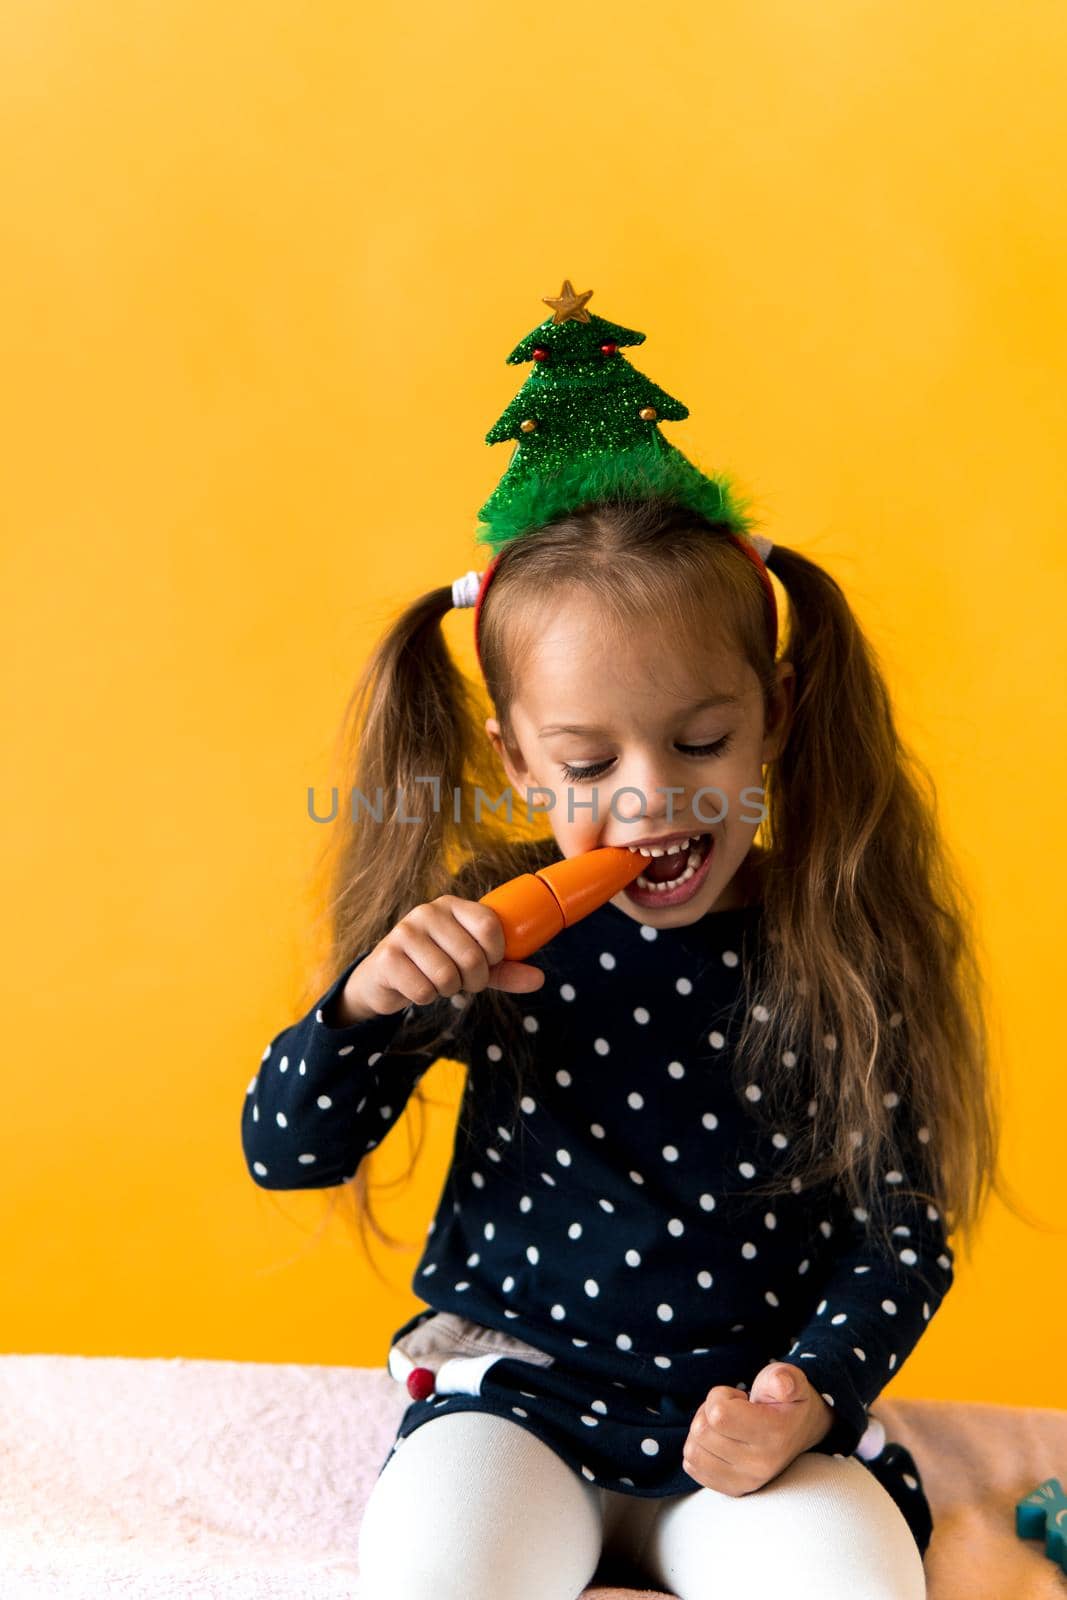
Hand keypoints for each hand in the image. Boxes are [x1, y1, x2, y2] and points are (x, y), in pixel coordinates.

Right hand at [340, 895, 545, 1021]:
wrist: (386, 978)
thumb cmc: (436, 965)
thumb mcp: (474, 965)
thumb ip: (505, 970)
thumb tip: (539, 979)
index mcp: (453, 906)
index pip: (489, 926)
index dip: (495, 955)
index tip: (487, 962)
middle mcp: (428, 912)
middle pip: (472, 956)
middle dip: (472, 981)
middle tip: (460, 980)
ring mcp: (405, 931)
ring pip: (447, 977)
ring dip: (447, 990)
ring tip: (435, 981)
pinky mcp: (388, 956)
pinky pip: (424, 990)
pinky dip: (425, 997)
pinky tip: (415, 985)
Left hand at [681, 1361, 834, 1496]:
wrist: (800, 1430)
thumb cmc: (788, 1400)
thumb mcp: (790, 1380)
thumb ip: (785, 1378)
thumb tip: (782, 1386)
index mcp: (774, 1435)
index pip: (719, 1415)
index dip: (720, 1396)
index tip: (739, 1397)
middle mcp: (760, 1465)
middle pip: (701, 1431)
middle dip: (708, 1411)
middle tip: (732, 1409)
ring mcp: (746, 1481)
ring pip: (693, 1451)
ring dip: (701, 1431)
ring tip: (724, 1425)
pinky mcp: (734, 1489)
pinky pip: (693, 1467)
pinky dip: (698, 1449)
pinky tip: (719, 1441)